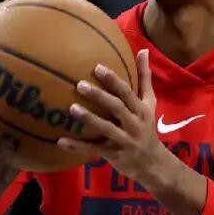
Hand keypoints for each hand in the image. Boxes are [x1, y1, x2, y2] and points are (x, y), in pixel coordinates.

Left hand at [57, 49, 167, 182]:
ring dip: (89, 119)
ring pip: (106, 129)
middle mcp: (135, 124)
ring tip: (71, 108)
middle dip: (100, 96)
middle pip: (117, 108)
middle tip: (79, 84)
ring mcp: (125, 141)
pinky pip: (94, 150)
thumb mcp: (149, 104)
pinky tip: (60, 141)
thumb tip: (143, 50)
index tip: (97, 67)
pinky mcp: (115, 155)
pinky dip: (77, 146)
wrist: (153, 164)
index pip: (127, 92)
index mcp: (141, 110)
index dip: (113, 80)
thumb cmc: (146, 128)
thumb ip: (144, 78)